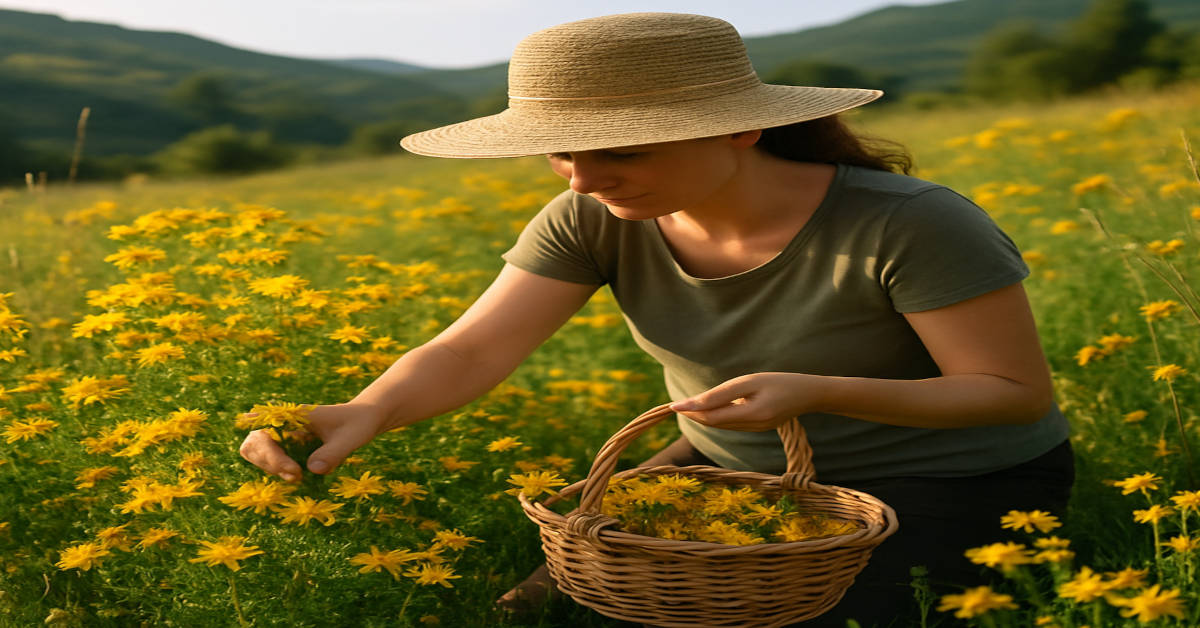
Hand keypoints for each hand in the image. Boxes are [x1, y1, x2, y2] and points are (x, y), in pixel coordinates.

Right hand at [238, 403, 388, 481]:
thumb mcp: (350, 438)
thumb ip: (333, 453)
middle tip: (296, 474)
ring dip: (271, 467)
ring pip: (256, 452)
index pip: (261, 421)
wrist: (364, 419)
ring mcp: (283, 435)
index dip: (262, 442)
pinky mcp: (287, 447)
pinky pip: (269, 460)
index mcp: (294, 414)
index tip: (288, 462)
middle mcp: (283, 423)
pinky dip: (277, 470)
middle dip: (269, 461)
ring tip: (298, 476)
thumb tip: (311, 469)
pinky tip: (298, 476)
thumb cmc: (357, 424)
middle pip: (253, 442)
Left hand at [668, 372, 824, 431]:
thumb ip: (720, 394)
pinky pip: (732, 425)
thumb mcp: (749, 382)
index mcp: (753, 415)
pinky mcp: (759, 427)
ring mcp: (757, 430)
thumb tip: (691, 404)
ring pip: (722, 426)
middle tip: (674, 406)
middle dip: (694, 415)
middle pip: (715, 424)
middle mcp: (754, 426)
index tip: (672, 405)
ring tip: (686, 407)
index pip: (712, 417)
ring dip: (704, 417)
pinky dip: (718, 418)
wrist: (809, 393)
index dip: (691, 412)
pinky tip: (709, 410)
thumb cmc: (779, 381)